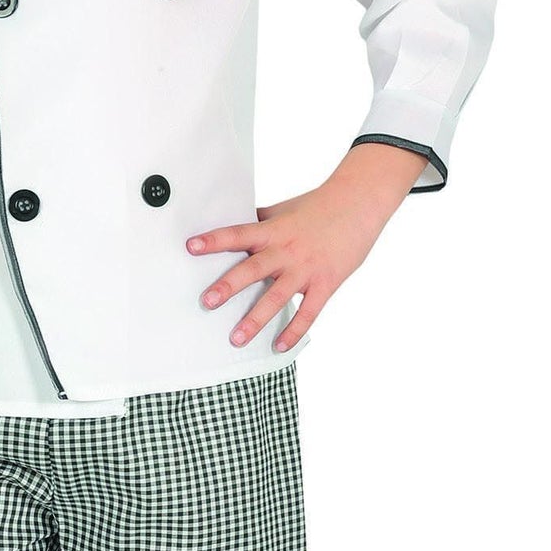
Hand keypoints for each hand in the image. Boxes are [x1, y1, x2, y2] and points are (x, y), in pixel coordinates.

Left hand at [184, 176, 399, 353]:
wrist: (359, 204)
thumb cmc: (319, 206)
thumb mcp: (285, 210)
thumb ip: (260, 221)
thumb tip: (235, 221)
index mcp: (274, 230)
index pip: (238, 234)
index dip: (214, 240)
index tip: (191, 247)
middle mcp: (286, 250)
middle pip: (253, 269)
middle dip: (229, 286)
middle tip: (207, 302)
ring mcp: (306, 269)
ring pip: (277, 297)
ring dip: (256, 319)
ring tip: (237, 338)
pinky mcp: (326, 283)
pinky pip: (308, 313)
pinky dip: (294, 331)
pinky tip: (279, 346)